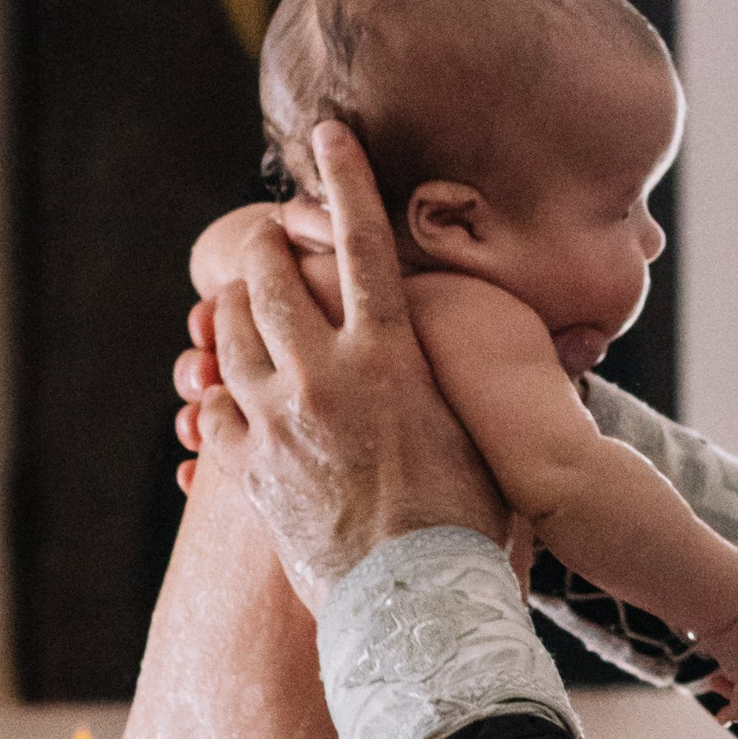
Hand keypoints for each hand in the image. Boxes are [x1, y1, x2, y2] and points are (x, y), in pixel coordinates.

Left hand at [194, 121, 506, 608]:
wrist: (418, 606)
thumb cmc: (472, 524)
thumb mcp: (481, 432)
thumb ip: (466, 380)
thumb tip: (521, 353)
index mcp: (391, 357)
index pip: (364, 242)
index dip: (345, 179)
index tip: (329, 132)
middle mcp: (324, 377)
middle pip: (274, 281)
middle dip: (266, 250)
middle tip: (267, 238)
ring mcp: (278, 421)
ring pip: (231, 339)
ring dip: (232, 313)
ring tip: (235, 301)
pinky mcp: (250, 469)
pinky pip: (216, 412)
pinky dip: (217, 395)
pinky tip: (218, 391)